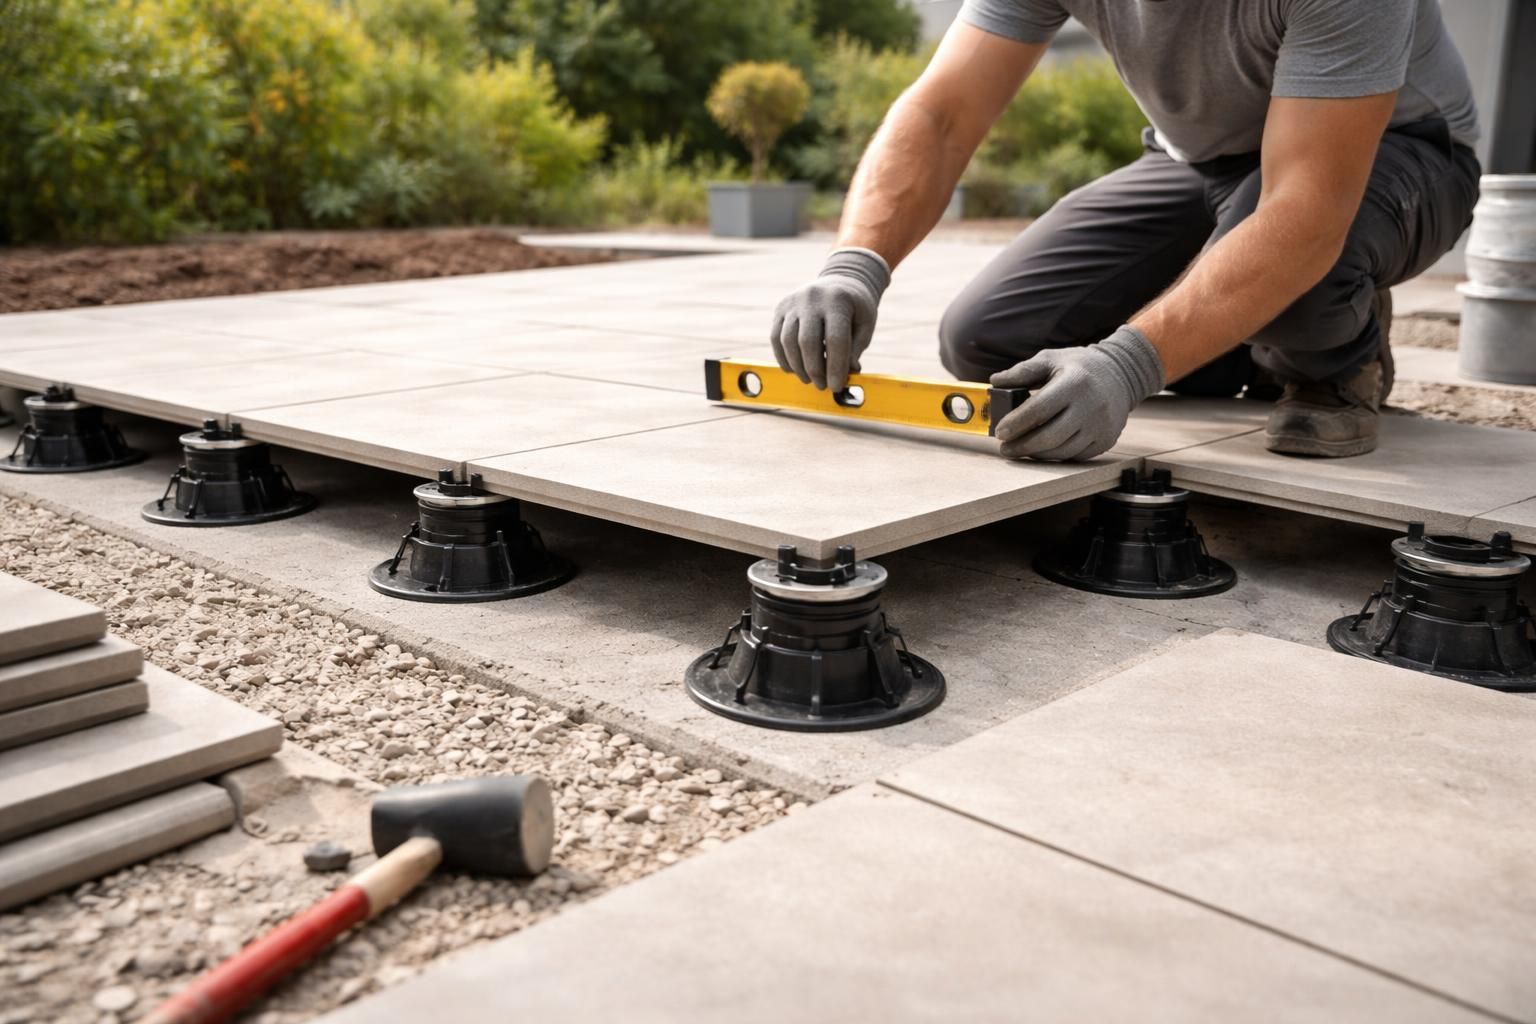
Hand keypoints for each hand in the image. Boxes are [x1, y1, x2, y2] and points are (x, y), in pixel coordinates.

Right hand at [770, 248, 890, 390]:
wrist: (840, 281)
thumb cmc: (855, 308)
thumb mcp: (865, 325)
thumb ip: (856, 349)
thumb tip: (847, 374)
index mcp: (838, 301)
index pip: (835, 339)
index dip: (835, 367)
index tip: (836, 386)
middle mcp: (812, 298)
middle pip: (808, 341)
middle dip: (814, 369)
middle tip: (822, 386)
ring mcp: (793, 302)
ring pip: (788, 341)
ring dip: (798, 366)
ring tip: (809, 379)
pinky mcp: (780, 308)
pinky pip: (776, 338)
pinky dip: (783, 358)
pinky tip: (794, 369)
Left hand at [990, 326, 1165, 461]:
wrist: (1121, 374)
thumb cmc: (1079, 366)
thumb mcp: (1051, 359)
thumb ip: (1023, 371)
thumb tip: (995, 382)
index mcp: (1075, 383)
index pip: (1039, 410)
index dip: (1016, 424)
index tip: (999, 432)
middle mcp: (1090, 407)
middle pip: (1050, 437)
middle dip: (1023, 446)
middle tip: (1005, 448)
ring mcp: (1100, 426)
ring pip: (1062, 451)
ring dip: (1036, 454)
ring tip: (1020, 449)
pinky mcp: (1105, 441)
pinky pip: (1075, 456)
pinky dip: (1054, 455)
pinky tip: (1042, 450)